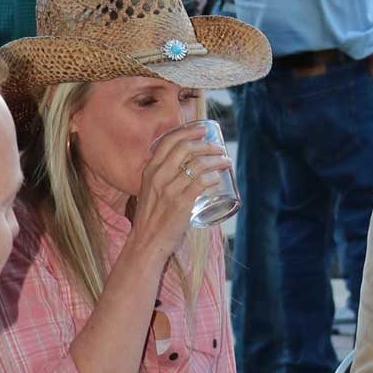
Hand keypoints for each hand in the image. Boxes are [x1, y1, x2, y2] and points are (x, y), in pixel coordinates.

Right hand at [124, 127, 229, 264]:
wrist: (146, 243)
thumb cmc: (151, 219)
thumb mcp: (150, 191)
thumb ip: (161, 179)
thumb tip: (185, 168)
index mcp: (150, 171)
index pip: (169, 141)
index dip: (188, 131)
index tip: (203, 129)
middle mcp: (158, 177)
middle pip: (185, 148)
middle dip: (206, 144)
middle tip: (219, 148)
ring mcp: (170, 190)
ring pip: (198, 164)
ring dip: (216, 159)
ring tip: (226, 162)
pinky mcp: (181, 204)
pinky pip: (201, 183)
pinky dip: (213, 176)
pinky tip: (218, 177)